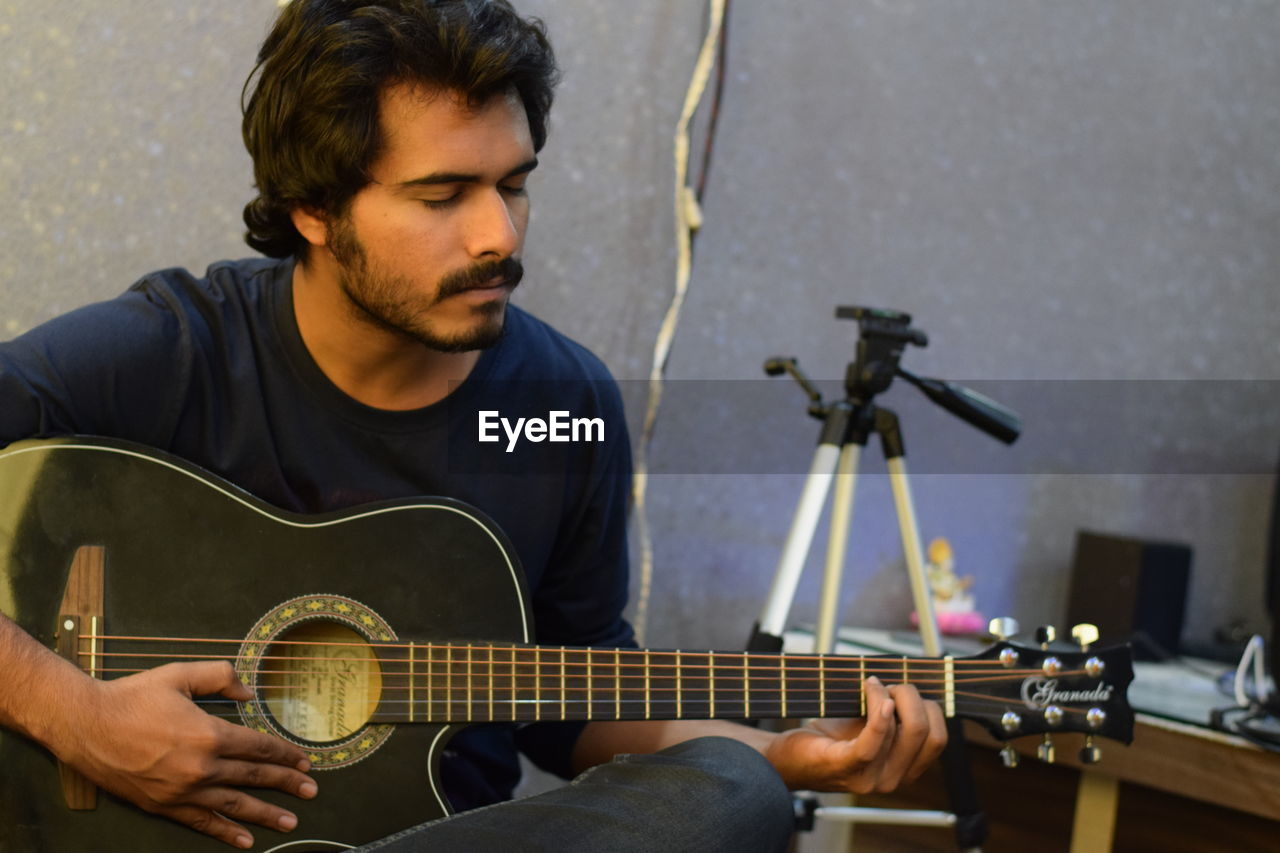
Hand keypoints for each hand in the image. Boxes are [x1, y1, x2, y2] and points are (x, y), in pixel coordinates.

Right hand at [53, 660, 316, 848]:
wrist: (86, 725)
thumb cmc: (133, 696)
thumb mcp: (180, 675)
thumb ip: (220, 677)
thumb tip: (249, 693)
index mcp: (209, 734)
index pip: (258, 746)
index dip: (284, 754)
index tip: (304, 762)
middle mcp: (201, 767)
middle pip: (254, 777)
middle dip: (286, 785)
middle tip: (311, 791)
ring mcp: (182, 791)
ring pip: (234, 805)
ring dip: (265, 814)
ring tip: (290, 822)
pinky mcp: (164, 805)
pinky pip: (201, 822)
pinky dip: (224, 833)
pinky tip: (245, 841)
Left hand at [763, 677, 946, 793]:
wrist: (787, 758)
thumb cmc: (827, 740)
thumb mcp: (869, 728)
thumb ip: (893, 715)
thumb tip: (910, 684)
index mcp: (904, 770)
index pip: (939, 739)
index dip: (927, 708)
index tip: (902, 692)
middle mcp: (893, 779)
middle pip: (926, 732)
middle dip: (912, 698)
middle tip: (886, 685)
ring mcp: (872, 778)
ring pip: (907, 730)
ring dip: (890, 695)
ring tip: (869, 685)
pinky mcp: (848, 766)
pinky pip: (875, 740)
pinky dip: (879, 713)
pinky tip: (873, 692)